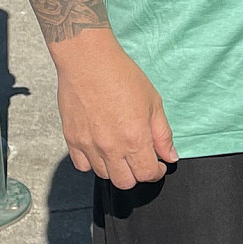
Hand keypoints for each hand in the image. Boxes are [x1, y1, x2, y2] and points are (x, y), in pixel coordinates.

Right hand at [52, 29, 178, 188]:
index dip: (156, 171)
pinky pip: (82, 165)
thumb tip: (170, 156)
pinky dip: (93, 162)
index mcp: (135, 138)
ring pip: (104, 175)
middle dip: (137, 174)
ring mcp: (89, 145)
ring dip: (115, 168)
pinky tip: (101, 148)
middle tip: (140, 159)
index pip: (146, 174)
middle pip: (125, 182)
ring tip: (121, 150)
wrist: (89, 61)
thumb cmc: (122, 75)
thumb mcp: (153, 101)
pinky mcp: (72, 140)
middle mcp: (111, 147)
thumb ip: (163, 134)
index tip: (157, 165)